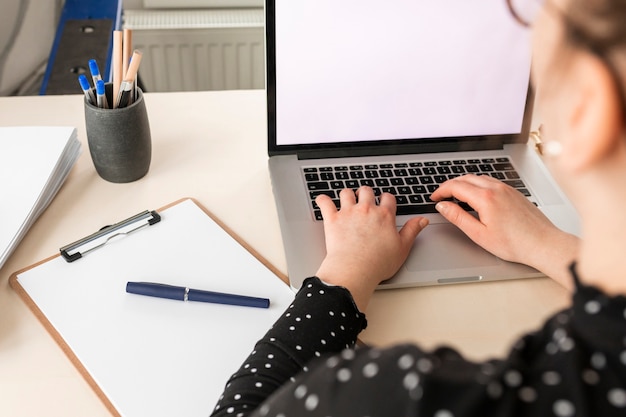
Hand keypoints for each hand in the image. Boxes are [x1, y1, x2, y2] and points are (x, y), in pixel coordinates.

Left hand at [315, 187, 427, 309]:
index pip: (388, 198)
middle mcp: (366, 209)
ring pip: (347, 193)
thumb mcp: (402, 248)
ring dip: (347, 195)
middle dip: (366, 193)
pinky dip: (323, 200)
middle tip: (364, 200)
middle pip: (367, 191)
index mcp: (384, 215)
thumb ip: (412, 230)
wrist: (355, 269)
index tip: (384, 203)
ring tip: (347, 199)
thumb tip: (422, 220)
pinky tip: (323, 200)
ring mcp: (348, 213)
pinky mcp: (332, 219)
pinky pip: (325, 202)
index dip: (386, 199)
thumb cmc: (378, 262)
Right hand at [431, 175, 578, 288]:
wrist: (543, 244)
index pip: (456, 187)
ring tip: (455, 195)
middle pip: (466, 178)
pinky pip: (490, 181)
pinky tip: (475, 196)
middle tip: (441, 196)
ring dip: (463, 183)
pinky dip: (477, 184)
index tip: (434, 198)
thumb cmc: (515, 243)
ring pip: (478, 178)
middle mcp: (496, 188)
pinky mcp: (514, 192)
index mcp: (485, 198)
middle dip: (450, 185)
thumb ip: (458, 217)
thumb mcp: (479, 234)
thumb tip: (443, 206)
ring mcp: (507, 188)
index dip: (441, 191)